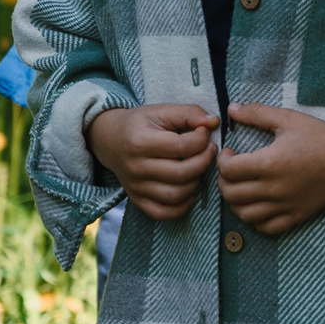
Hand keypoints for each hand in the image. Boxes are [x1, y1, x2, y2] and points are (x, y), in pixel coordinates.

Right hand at [88, 105, 216, 220]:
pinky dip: (181, 207)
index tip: (203, 132)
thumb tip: (214, 122)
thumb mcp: (161, 110)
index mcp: (140, 142)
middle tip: (209, 150)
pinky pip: (162, 213)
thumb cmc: (140, 124)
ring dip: (196, 183)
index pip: (181, 147)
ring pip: (175, 195)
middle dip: (204, 161)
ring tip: (199, 167)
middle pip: (181, 174)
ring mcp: (135, 187)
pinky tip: (190, 190)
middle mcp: (136, 168)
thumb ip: (189, 112)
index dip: (202, 139)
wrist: (110, 140)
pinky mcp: (137, 199)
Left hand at [218, 105, 324, 236]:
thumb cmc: (320, 136)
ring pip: (245, 215)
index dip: (222, 161)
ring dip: (236, 203)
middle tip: (231, 170)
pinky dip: (255, 220)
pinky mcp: (296, 215)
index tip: (229, 153)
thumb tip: (230, 109)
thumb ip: (256, 113)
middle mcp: (274, 188)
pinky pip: (266, 228)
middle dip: (224, 181)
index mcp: (269, 163)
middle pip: (231, 195)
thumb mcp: (288, 119)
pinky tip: (258, 206)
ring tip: (241, 189)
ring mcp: (285, 205)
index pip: (228, 170)